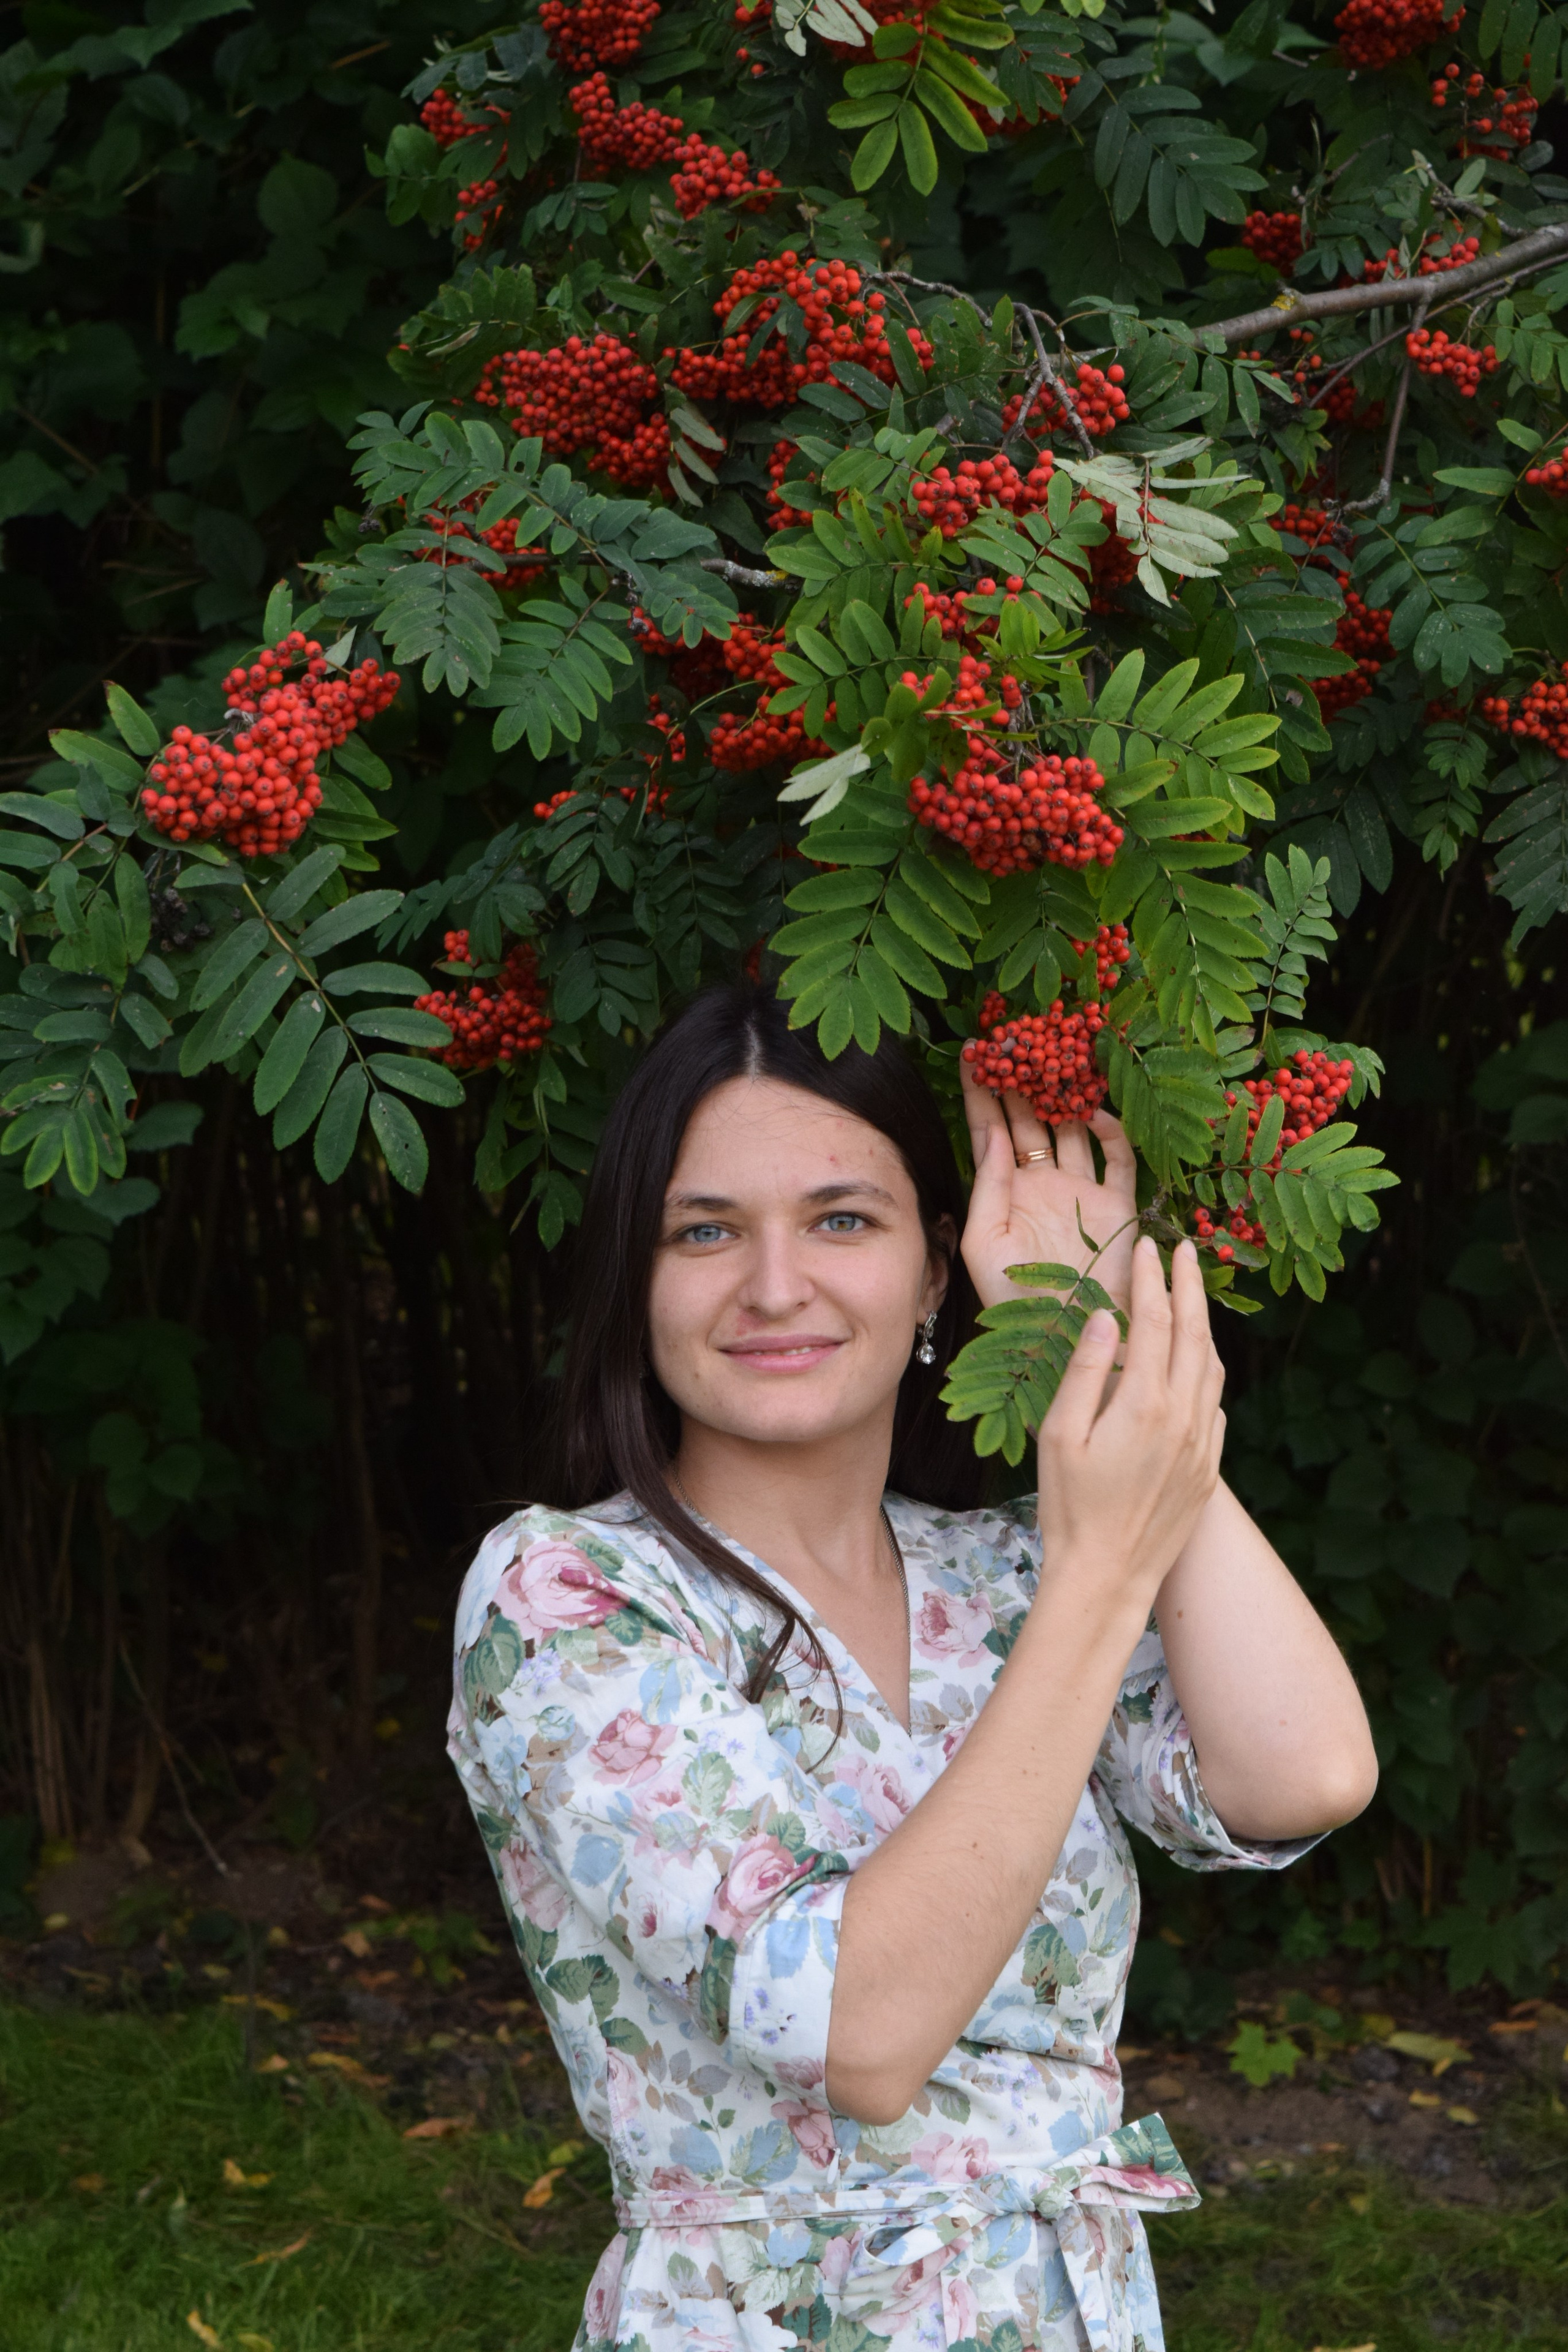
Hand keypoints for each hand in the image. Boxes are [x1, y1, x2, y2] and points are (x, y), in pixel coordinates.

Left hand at [959, 1056, 1137, 1313]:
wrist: (1069, 1336)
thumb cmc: (1015, 1298)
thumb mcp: (984, 1243)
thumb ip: (988, 1186)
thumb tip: (994, 1133)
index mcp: (1005, 1192)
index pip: (991, 1131)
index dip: (982, 1093)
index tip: (972, 1053)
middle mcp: (1043, 1184)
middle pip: (1031, 1120)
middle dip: (1024, 1082)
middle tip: (1018, 1041)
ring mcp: (1081, 1191)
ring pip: (1074, 1130)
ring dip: (1066, 1097)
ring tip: (1057, 1059)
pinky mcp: (1118, 1204)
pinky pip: (1118, 1158)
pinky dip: (1111, 1131)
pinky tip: (1096, 1110)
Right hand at [1034, 1235, 1225, 1619]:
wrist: (1109, 1577)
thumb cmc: (1070, 1507)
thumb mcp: (1061, 1435)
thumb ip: (1085, 1371)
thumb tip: (1104, 1318)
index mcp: (1144, 1404)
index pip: (1153, 1321)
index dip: (1149, 1279)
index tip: (1144, 1247)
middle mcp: (1185, 1418)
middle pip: (1195, 1334)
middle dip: (1189, 1285)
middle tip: (1185, 1247)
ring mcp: (1203, 1445)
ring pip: (1212, 1367)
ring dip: (1204, 1324)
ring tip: (1192, 1294)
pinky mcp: (1209, 1469)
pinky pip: (1216, 1405)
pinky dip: (1208, 1370)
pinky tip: (1196, 1363)